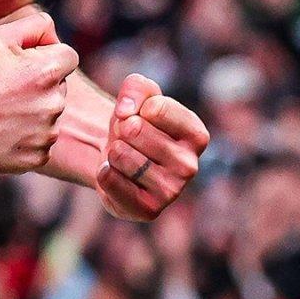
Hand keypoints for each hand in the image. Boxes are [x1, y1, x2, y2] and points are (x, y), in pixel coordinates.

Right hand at [0, 13, 77, 174]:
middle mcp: (53, 105)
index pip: (68, 57)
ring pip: (50, 116)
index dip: (45, 56)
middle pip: (59, 87)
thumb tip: (54, 36)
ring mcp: (44, 136)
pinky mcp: (34, 160)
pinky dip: (25, 138)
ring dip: (33, 112)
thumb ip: (36, 26)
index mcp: (47, 72)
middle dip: (39, 85)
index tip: (21, 65)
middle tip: (4, 89)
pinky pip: (41, 143)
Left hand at [96, 73, 208, 221]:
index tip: (138, 115)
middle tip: (126, 137)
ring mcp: (172, 191)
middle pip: (135, 130)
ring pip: (122, 155)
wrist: (119, 156)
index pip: (156, 108)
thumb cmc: (135, 122)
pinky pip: (109, 180)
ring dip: (113, 150)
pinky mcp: (148, 210)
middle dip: (121, 128)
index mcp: (196, 134)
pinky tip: (112, 171)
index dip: (136, 106)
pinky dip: (103, 171)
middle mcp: (190, 165)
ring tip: (121, 154)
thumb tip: (126, 114)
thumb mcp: (139, 94)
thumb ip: (137, 88)